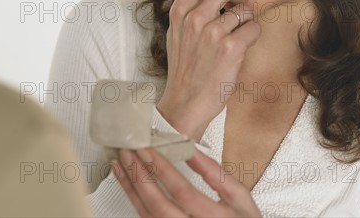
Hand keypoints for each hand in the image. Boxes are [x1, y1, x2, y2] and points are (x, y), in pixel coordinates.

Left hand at [114, 148, 261, 217]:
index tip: (146, 148)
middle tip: (127, 152)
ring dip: (130, 188)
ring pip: (147, 215)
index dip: (161, 169)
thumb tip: (191, 150)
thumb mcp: (240, 198)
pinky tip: (128, 184)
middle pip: (158, 205)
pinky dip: (134, 200)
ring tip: (120, 164)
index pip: (182, 191)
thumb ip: (216, 174)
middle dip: (139, 176)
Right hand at [157, 0, 260, 140]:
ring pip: (245, 8)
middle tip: (237, 7)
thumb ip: (189, 7)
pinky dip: (252, 35)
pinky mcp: (231, 48)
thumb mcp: (176, 32)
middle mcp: (194, 18)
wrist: (186, 102)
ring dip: (246, 19)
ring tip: (236, 33)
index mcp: (179, 11)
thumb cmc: (184, 68)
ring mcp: (213, 32)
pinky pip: (254, 27)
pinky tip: (241, 46)